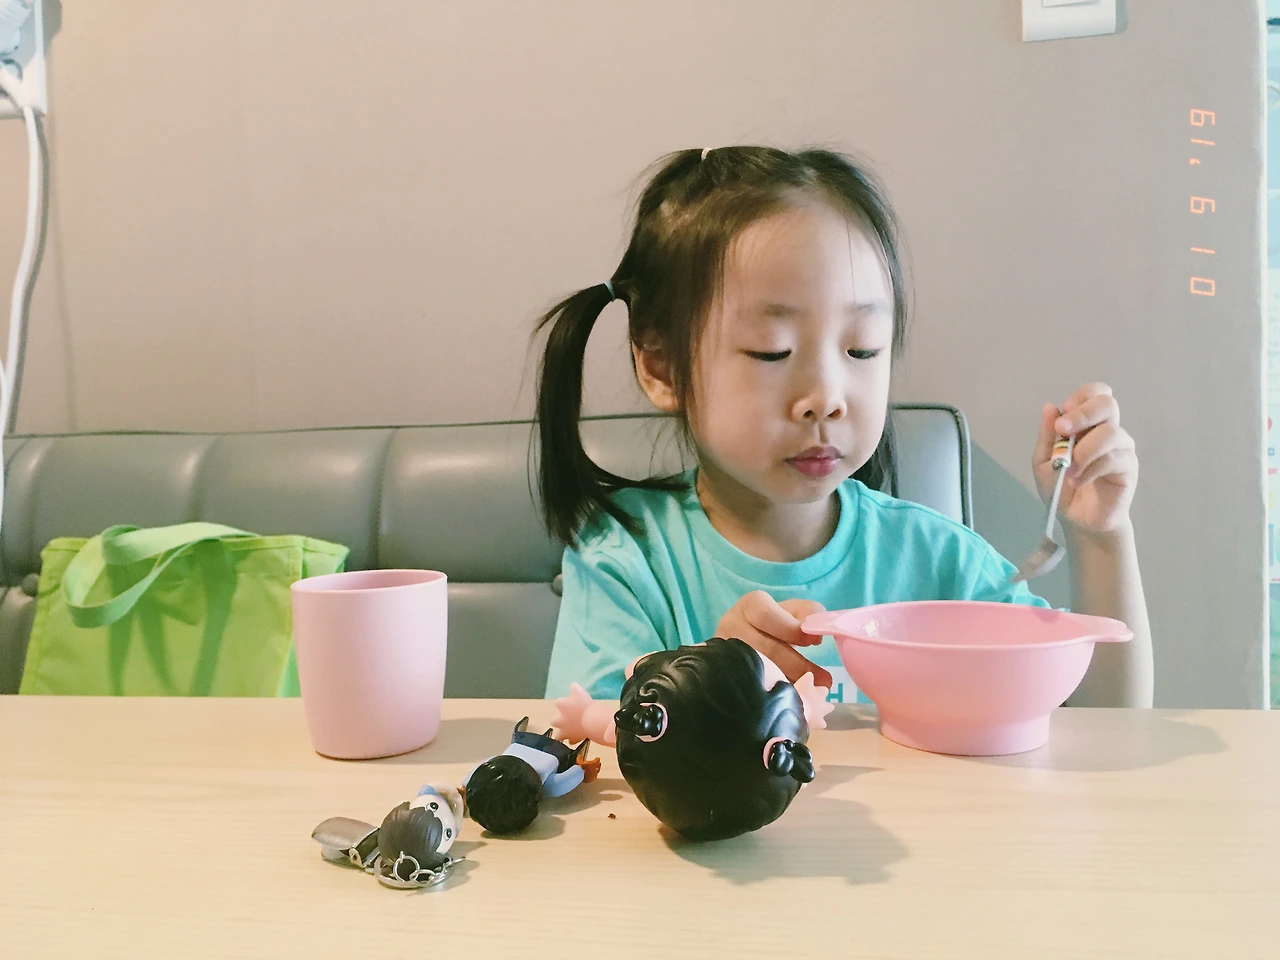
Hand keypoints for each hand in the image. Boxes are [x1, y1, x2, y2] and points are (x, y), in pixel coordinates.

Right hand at [576, 756, 601, 782]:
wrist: (579, 775)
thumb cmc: (580, 768)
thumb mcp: (579, 761)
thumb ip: (580, 758)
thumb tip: (580, 756)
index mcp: (594, 763)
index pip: (597, 760)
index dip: (597, 759)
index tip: (597, 759)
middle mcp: (595, 769)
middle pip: (598, 766)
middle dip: (598, 765)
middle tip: (597, 764)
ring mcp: (594, 774)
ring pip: (597, 771)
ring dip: (596, 770)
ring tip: (594, 770)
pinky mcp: (592, 779)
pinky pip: (594, 777)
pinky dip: (593, 776)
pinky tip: (592, 775)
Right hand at [716, 592, 832, 688]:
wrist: (746, 640)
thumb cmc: (775, 624)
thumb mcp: (791, 612)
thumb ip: (809, 614)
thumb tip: (816, 635)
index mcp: (749, 605)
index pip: (766, 615)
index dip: (792, 629)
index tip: (815, 642)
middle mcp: (731, 626)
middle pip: (765, 648)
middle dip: (798, 665)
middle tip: (824, 681)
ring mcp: (724, 651)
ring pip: (758, 671)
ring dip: (789, 684)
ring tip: (812, 694)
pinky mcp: (723, 674)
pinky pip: (751, 687)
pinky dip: (774, 696)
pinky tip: (791, 700)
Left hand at [1033, 383, 1137, 536]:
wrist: (1077, 519)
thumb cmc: (1062, 488)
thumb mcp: (1045, 461)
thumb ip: (1047, 436)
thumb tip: (1050, 406)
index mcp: (1088, 424)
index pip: (1096, 394)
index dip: (1081, 398)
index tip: (1062, 418)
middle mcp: (1108, 430)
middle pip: (1108, 404)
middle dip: (1083, 413)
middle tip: (1063, 431)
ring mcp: (1121, 448)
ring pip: (1110, 433)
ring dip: (1083, 450)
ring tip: (1068, 470)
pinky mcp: (1129, 467)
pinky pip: (1113, 459)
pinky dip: (1091, 469)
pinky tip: (1077, 481)